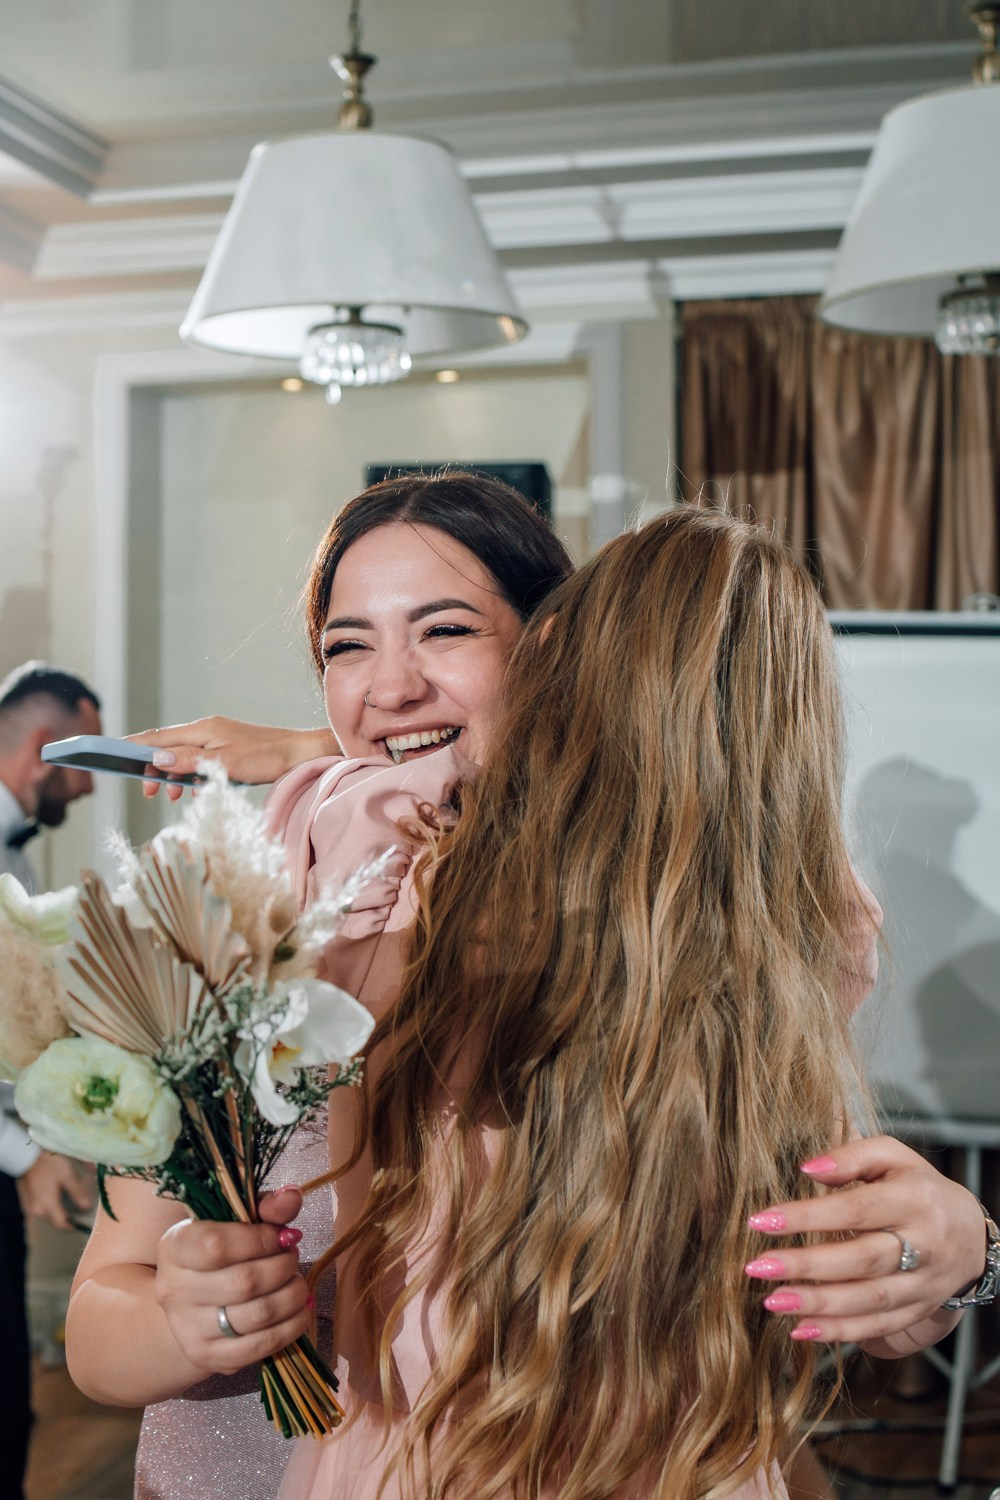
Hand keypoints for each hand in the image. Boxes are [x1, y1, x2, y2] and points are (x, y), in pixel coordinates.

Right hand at [18, 1152, 93, 1229]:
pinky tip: (59, 1194)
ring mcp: (30, 1205)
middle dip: (68, 1217)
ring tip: (72, 1200)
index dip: (74, 1226)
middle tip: (81, 1209)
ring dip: (60, 1210)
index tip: (84, 1224)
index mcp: (47, 1206)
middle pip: (55, 1220)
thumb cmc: (49, 1163)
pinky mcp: (28, 1199)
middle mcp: (37, 1210)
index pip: (61, 1225)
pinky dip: (52, 1204)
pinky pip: (42, 1207)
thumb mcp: (67, 1175)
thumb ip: (78, 1193)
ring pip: (49, 1213)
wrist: (28, 1153)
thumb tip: (87, 1207)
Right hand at [126, 719, 338, 800]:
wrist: (301, 754)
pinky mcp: (228, 749)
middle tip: (147, 792)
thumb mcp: (224, 765)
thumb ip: (189, 762)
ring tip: (171, 796)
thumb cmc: (266, 759)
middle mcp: (206, 730)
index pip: (157, 736)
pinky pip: (200, 761)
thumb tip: (156, 758)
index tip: (110, 754)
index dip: (132, 746)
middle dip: (152, 768)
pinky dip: (191, 776)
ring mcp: (218, 738)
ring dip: (172, 775)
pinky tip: (196, 792)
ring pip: (183, 756)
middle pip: (167, 746)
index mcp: (202, 729)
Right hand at [154, 1188, 310, 1374]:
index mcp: (175, 1247)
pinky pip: (260, 1347)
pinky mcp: (207, 1357)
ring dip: (292, 1295)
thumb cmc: (221, 1252)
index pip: (217, 1246)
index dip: (261, 1239)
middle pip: (245, 1282)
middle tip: (292, 1257)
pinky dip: (291, 1327)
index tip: (281, 1235)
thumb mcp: (235, 1221)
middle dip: (284, 1266)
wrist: (191, 1303)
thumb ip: (265, 1207)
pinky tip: (298, 1311)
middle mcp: (173, 1290)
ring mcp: (187, 1328)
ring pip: (258, 1315)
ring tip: (297, 1282)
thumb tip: (292, 1197)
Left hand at [745, 1136, 986, 1346]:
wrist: (972, 1234)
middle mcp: (923, 1244)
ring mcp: (922, 1283)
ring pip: (869, 1300)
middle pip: (861, 1259)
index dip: (807, 1216)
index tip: (761, 1221)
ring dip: (818, 1304)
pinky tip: (801, 1329)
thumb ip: (851, 1156)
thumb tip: (807, 1169)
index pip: (855, 1209)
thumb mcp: (892, 1156)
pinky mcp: (918, 1310)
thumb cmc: (917, 1187)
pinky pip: (878, 1326)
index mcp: (914, 1199)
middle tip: (757, 1266)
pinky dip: (839, 1332)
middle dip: (806, 1265)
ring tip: (772, 1301)